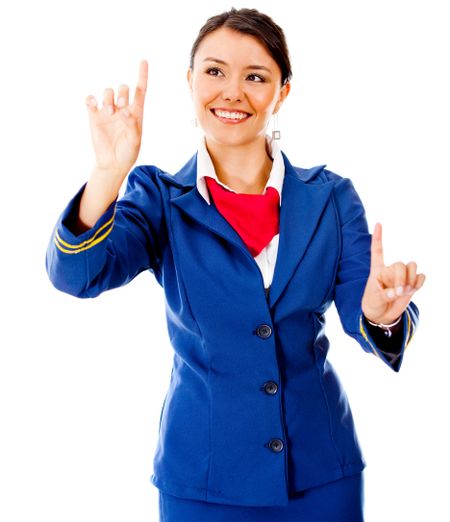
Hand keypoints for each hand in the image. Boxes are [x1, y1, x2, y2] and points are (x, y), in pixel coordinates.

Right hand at [85, 59, 147, 176]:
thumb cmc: (127, 152)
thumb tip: (125, 111)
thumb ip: (133, 125)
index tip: (143, 61)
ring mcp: (108, 111)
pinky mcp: (94, 116)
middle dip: (122, 94)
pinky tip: (93, 104)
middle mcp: (122, 109)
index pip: (140, 90)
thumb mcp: (135, 141)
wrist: (112, 163)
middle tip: (121, 108)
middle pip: (123, 88)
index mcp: (136, 113)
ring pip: (108, 91)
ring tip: (109, 113)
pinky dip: (91, 99)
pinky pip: (91, 100)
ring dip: (109, 98)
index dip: (142, 75)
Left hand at [361, 223, 425, 323]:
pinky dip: (419, 282)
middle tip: (400, 291)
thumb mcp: (374, 300)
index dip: (378, 237)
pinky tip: (413, 289)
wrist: (381, 316)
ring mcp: (402, 276)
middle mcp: (390, 270)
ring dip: (411, 279)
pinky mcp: (411, 284)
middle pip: (401, 264)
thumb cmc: (373, 304)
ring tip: (405, 291)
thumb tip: (398, 292)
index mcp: (377, 270)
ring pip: (412, 266)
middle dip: (402, 278)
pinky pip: (421, 276)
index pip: (377, 250)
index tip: (378, 223)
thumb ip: (385, 295)